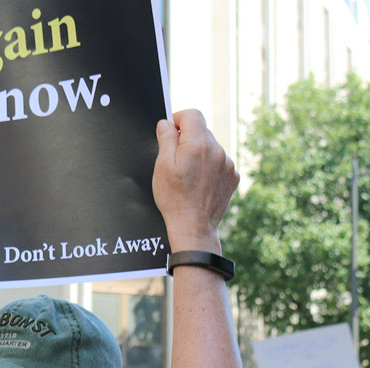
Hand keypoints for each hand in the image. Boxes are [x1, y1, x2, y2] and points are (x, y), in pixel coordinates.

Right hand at [152, 110, 238, 252]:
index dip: (178, 119)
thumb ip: (166, 139)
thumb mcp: (162, 166)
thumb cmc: (174, 198)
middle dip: (187, 139)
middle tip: (175, 159)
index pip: (192, 115)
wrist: (194, 225)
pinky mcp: (233, 176)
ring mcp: (228, 163)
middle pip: (201, 131)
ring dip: (199, 154)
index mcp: (198, 144)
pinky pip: (219, 162)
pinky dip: (209, 166)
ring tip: (188, 175)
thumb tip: (166, 124)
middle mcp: (217, 150)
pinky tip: (199, 182)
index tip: (170, 130)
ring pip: (211, 147)